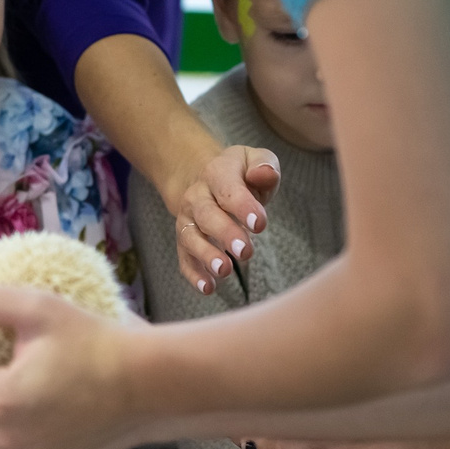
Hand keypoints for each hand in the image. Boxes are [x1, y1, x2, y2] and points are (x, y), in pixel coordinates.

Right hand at [165, 144, 280, 292]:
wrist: (204, 179)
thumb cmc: (239, 174)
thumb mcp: (254, 160)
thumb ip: (264, 166)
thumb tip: (265, 174)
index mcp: (216, 173)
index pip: (228, 190)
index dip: (243, 206)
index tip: (259, 224)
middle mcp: (196, 197)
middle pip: (207, 215)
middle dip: (224, 234)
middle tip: (245, 251)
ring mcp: (187, 220)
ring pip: (191, 238)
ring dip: (206, 255)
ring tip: (225, 271)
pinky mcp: (185, 242)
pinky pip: (184, 259)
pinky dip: (194, 274)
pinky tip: (209, 288)